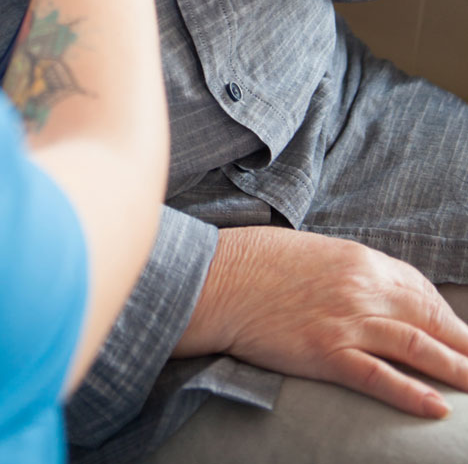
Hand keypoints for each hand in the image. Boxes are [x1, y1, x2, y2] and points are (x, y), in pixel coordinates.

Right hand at [174, 225, 467, 418]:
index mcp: (360, 259)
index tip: (460, 335)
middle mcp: (362, 288)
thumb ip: (350, 272)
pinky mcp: (328, 353)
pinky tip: (437, 408)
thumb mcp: (314, 254)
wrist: (217, 280)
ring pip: (417, 348)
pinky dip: (412, 393)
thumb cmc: (258, 262)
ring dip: (456, 370)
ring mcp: (347, 321)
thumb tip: (375, 293)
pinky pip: (380, 377)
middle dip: (463, 345)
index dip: (446, 317)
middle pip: (429, 320)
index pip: (420, 290)